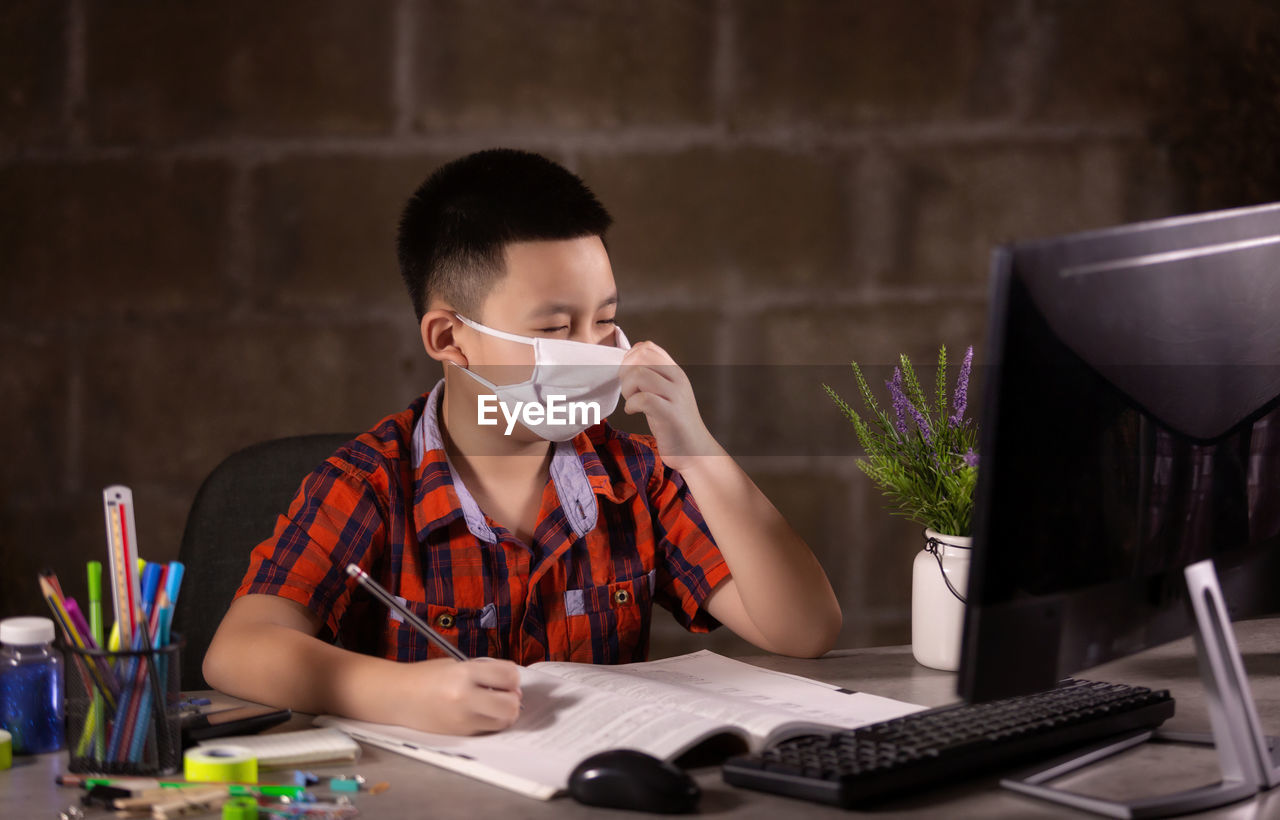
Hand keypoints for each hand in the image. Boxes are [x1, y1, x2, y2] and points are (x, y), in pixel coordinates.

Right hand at [396, 657, 522, 734]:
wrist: (398, 697)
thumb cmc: (425, 677)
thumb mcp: (455, 665)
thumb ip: (482, 671)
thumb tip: (509, 684)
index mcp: (464, 673)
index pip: (508, 675)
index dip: (513, 676)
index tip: (508, 677)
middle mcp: (465, 697)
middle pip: (511, 705)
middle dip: (513, 698)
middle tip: (506, 693)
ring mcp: (462, 719)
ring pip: (503, 721)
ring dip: (505, 713)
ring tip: (494, 705)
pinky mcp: (460, 733)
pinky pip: (487, 729)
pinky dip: (490, 721)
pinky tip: (480, 712)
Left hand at [619, 341, 721, 472]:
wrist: (695, 450)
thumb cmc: (674, 423)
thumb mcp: (666, 394)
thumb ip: (653, 376)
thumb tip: (629, 361)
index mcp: (675, 372)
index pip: (648, 347)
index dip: (629, 358)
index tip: (627, 376)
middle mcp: (677, 380)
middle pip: (641, 356)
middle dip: (625, 371)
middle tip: (628, 390)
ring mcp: (675, 396)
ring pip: (639, 374)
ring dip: (627, 388)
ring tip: (631, 400)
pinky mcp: (670, 414)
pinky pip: (643, 399)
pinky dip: (630, 405)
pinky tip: (633, 412)